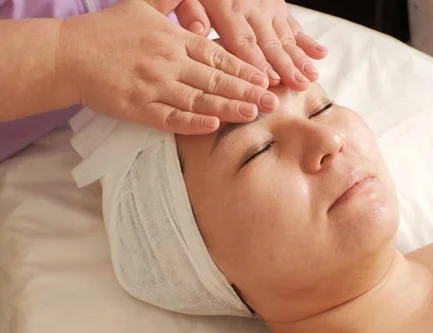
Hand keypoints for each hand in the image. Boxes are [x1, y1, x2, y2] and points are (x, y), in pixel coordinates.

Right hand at [56, 0, 278, 133]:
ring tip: (253, 114)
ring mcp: (153, 86)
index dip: (242, 68)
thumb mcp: (142, 5)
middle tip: (272, 102)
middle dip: (246, 91)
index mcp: (173, 38)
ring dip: (228, 108)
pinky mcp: (137, 108)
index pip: (216, 55)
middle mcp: (167, 62)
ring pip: (198, 100)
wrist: (68, 54)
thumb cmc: (107, 31)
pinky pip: (169, 118)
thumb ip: (173, 1)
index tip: (264, 79)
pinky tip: (212, 127)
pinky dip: (191, 123)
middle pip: (214, 80)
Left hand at [199, 0, 328, 90]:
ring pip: (286, 37)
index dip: (256, 63)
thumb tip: (199, 30)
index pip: (243, 41)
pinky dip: (307, 42)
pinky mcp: (278, 6)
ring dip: (300, 59)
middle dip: (286, 67)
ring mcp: (269, 7)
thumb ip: (190, 10)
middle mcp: (252, 8)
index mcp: (227, 8)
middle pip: (270, 43)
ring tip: (311, 78)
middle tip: (298, 86)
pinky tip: (321, 54)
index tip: (269, 82)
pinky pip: (294, 26)